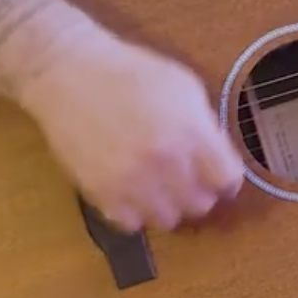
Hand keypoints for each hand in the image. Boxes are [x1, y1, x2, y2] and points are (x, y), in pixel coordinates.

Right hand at [17, 37, 243, 231]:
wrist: (70, 75)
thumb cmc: (132, 73)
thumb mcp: (184, 86)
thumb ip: (205, 125)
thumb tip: (215, 156)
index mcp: (191, 132)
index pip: (227, 180)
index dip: (227, 181)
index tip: (221, 179)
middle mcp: (166, 162)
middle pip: (201, 205)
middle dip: (200, 193)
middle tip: (189, 181)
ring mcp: (132, 182)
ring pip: (168, 220)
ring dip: (169, 206)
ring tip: (160, 187)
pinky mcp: (101, 194)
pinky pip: (132, 224)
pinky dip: (136, 213)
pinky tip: (134, 192)